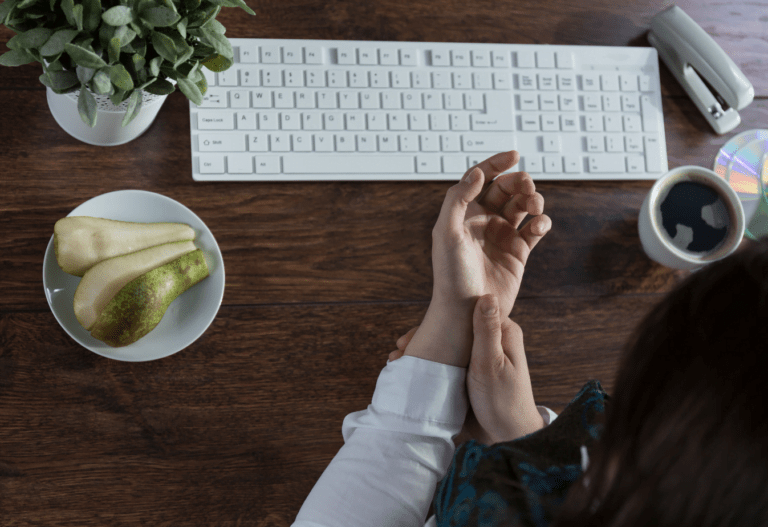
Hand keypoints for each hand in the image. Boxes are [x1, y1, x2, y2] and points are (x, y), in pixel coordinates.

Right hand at [389, 294, 544, 444]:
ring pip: (449, 344)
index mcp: (503, 332)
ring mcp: (482, 357)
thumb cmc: (503, 402)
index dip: (439, 317)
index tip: (417, 329)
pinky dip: (430, 363)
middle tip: (402, 346)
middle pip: (454, 327)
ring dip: (425, 349)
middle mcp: (493, 341)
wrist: (508, 438)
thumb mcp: (491, 364)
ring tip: (399, 359)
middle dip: (426, 335)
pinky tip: (410, 369)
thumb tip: (487, 294)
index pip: (467, 312)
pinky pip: (449, 361)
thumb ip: (486, 330)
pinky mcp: (472, 373)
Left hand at [431, 150, 551, 319]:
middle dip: (519, 182)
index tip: (514, 155)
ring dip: (533, 200)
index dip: (497, 164)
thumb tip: (477, 172)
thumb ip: (458, 198)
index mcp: (463, 212)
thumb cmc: (451, 274)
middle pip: (506, 189)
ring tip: (535, 207)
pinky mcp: (518, 252)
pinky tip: (539, 226)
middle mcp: (483, 221)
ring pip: (523, 206)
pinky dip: (541, 223)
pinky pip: (534, 230)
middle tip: (527, 186)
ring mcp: (502, 235)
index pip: (481, 178)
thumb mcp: (446, 232)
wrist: (465, 312)